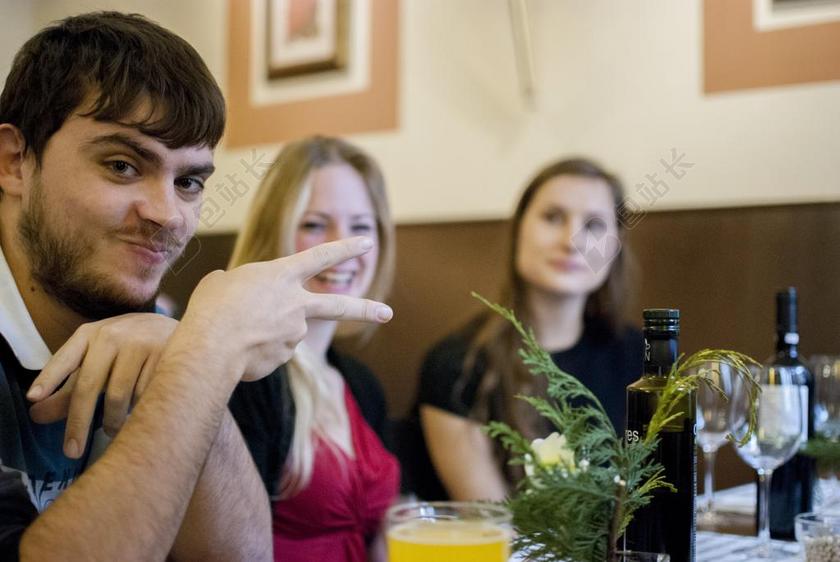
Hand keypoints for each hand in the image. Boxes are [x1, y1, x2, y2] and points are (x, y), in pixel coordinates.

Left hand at [27, 313, 177, 457]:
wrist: (188, 334)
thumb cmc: (131, 353)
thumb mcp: (98, 362)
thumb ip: (68, 389)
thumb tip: (36, 415)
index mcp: (90, 334)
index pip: (65, 358)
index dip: (49, 377)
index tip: (33, 397)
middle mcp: (113, 335)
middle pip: (89, 385)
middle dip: (78, 422)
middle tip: (71, 451)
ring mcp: (141, 344)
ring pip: (119, 396)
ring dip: (114, 421)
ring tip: (113, 430)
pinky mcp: (166, 356)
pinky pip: (145, 396)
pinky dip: (139, 411)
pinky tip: (140, 414)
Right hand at [179, 237, 392, 380]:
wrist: (211, 348)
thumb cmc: (211, 309)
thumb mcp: (222, 283)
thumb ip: (244, 289)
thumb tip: (250, 308)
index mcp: (281, 275)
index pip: (321, 256)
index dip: (345, 248)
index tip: (367, 243)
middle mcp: (296, 304)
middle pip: (339, 305)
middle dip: (367, 309)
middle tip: (388, 313)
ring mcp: (294, 333)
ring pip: (283, 332)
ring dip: (261, 333)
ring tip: (233, 333)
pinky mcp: (284, 358)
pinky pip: (269, 352)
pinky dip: (254, 351)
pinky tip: (236, 349)